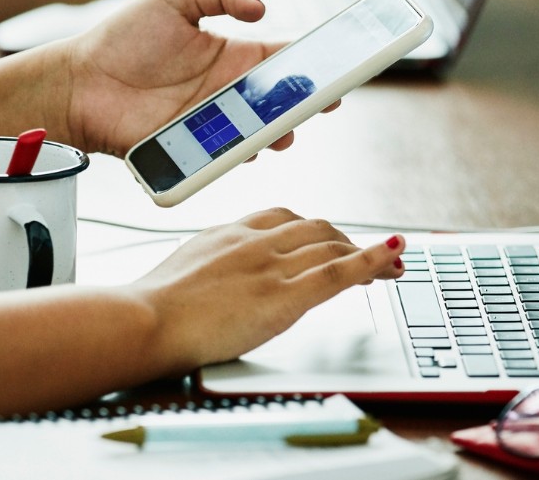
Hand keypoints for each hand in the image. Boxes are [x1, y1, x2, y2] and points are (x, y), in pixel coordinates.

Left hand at [58, 0, 309, 156]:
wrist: (78, 81)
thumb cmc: (123, 38)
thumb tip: (261, 4)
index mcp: (234, 54)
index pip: (286, 57)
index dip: (317, 60)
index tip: (344, 59)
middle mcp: (230, 92)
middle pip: (283, 101)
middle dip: (309, 103)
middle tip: (327, 101)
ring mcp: (214, 124)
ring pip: (261, 133)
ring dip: (279, 133)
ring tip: (285, 129)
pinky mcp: (194, 151)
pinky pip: (227, 157)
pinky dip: (241, 154)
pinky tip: (247, 146)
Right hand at [131, 209, 407, 369]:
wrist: (146, 320)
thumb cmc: (151, 307)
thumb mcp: (181, 271)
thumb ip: (207, 269)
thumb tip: (211, 282)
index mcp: (229, 233)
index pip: (283, 218)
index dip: (313, 229)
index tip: (326, 239)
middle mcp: (255, 242)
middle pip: (315, 229)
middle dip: (346, 241)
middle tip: (368, 256)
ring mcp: (272, 267)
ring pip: (332, 247)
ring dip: (368, 253)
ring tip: (392, 264)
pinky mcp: (284, 297)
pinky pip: (338, 273)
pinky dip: (371, 261)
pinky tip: (392, 258)